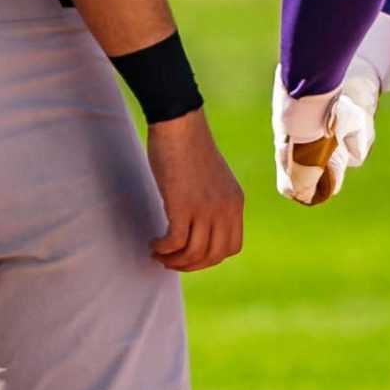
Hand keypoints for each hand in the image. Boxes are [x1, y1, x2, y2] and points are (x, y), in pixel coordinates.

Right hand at [146, 110, 244, 271]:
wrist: (179, 124)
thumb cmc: (189, 146)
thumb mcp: (212, 179)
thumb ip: (212, 201)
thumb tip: (197, 224)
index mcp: (235, 202)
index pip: (232, 247)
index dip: (210, 258)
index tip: (191, 255)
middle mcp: (225, 209)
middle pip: (213, 256)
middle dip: (191, 265)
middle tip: (171, 261)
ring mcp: (205, 209)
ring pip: (194, 253)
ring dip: (174, 260)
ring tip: (158, 254)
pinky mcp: (183, 206)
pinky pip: (175, 243)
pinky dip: (163, 249)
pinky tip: (154, 243)